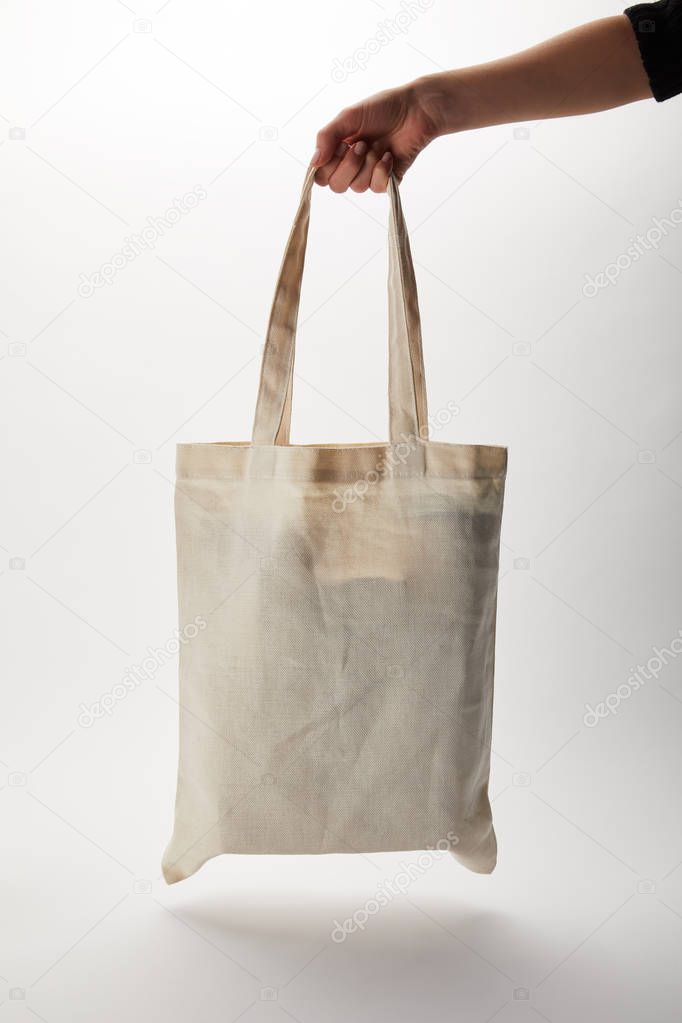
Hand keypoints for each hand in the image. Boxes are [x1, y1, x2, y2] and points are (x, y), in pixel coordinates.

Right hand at [311, 79, 442, 192]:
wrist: (415, 110)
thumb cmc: (383, 108)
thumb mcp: (349, 117)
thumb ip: (327, 137)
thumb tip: (314, 163)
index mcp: (338, 151)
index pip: (321, 176)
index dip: (329, 166)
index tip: (341, 146)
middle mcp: (351, 165)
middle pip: (337, 186)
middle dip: (349, 165)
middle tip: (362, 144)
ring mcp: (369, 174)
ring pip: (357, 187)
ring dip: (368, 165)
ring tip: (378, 146)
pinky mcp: (388, 180)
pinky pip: (377, 187)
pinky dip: (382, 170)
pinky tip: (389, 155)